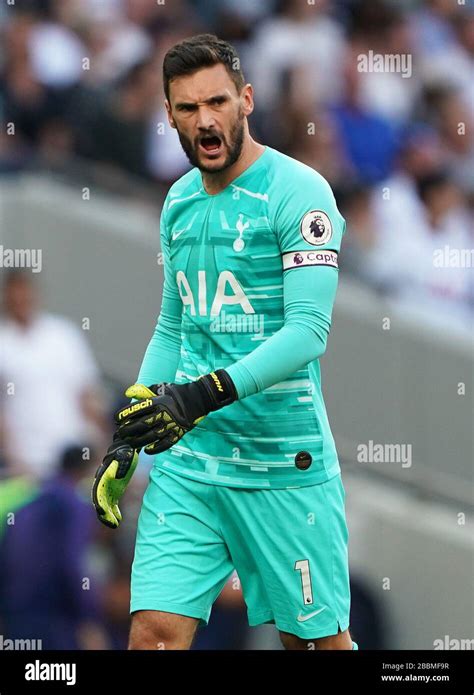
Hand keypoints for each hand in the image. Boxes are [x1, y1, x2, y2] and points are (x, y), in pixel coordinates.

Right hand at [92, 437, 138, 528]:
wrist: (126, 446)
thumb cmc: (125, 449)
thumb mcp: (124, 454)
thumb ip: (121, 461)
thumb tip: (117, 470)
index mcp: (103, 475)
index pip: (98, 491)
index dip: (99, 502)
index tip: (102, 512)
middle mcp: (103, 482)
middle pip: (100, 501)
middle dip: (104, 513)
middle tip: (112, 524)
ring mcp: (108, 487)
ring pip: (105, 504)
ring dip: (108, 515)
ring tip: (115, 525)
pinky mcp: (114, 489)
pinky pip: (112, 503)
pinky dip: (114, 512)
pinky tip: (119, 520)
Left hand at [115, 370, 236, 454]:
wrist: (199, 399)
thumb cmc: (177, 392)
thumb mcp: (160, 387)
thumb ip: (143, 390)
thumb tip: (127, 393)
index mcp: (158, 401)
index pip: (136, 409)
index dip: (124, 414)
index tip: (117, 419)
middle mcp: (163, 414)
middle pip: (140, 425)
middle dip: (127, 430)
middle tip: (119, 434)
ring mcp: (171, 425)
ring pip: (150, 437)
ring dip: (137, 442)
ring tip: (129, 443)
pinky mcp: (178, 433)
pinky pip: (164, 444)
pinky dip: (154, 448)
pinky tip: (147, 450)